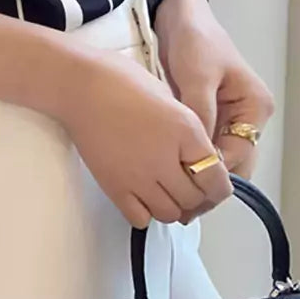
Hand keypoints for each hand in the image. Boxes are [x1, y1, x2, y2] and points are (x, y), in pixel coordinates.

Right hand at [57, 42, 233, 228]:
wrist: (80, 85)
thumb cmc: (120, 80)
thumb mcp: (168, 96)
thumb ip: (187, 130)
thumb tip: (194, 156)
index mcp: (186, 131)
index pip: (218, 180)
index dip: (219, 185)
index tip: (211, 180)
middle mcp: (167, 159)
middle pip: (195, 200)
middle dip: (197, 195)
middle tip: (187, 183)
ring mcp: (140, 177)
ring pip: (171, 214)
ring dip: (173, 205)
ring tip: (164, 188)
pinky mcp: (115, 187)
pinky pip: (141, 218)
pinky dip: (145, 212)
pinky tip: (141, 192)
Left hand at [154, 0, 275, 221]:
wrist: (176, 14)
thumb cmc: (194, 40)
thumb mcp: (198, 77)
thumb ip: (200, 115)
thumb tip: (198, 156)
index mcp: (254, 107)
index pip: (239, 155)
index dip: (214, 174)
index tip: (186, 187)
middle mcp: (244, 117)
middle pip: (230, 161)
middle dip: (205, 180)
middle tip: (176, 197)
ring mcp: (224, 116)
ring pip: (213, 156)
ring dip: (194, 171)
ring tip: (167, 185)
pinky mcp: (203, 113)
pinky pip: (199, 143)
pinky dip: (185, 155)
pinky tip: (165, 166)